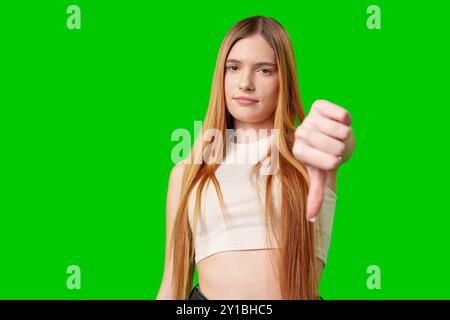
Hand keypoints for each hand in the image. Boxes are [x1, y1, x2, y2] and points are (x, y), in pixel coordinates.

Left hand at [292, 100, 353, 220]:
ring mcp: (309, 118)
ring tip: (336, 136)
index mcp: (298, 152)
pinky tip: (338, 122)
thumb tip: (311, 219)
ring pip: (341, 131)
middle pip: (337, 146)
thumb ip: (315, 194)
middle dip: (342, 148)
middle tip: (334, 147)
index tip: (330, 159)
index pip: (329, 162)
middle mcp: (300, 134)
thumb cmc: (321, 157)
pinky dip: (346, 119)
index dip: (336, 162)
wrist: (325, 135)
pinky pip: (342, 114)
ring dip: (345, 135)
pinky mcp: (318, 105)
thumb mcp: (319, 174)